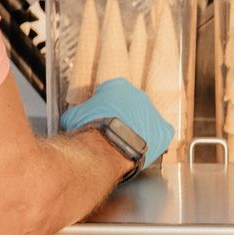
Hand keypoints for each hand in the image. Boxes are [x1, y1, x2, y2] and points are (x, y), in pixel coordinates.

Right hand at [59, 77, 174, 169]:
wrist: (108, 148)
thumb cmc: (91, 130)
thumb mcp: (74, 117)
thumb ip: (76, 113)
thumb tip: (70, 119)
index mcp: (118, 86)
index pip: (111, 93)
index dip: (104, 107)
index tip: (101, 117)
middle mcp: (139, 95)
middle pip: (130, 105)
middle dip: (123, 117)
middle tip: (114, 131)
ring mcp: (153, 112)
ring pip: (145, 120)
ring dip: (137, 129)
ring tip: (125, 143)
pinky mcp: (163, 130)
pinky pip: (160, 134)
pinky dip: (153, 140)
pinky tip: (141, 148)